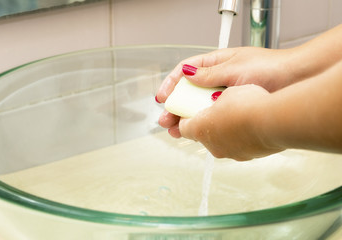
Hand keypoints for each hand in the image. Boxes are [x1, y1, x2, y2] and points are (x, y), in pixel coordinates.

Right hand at [157, 47, 293, 138]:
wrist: (296, 81)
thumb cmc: (270, 67)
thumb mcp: (235, 68)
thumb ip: (210, 74)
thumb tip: (188, 76)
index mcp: (216, 63)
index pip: (186, 72)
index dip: (171, 84)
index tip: (162, 98)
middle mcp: (219, 79)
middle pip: (190, 93)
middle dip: (175, 107)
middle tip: (166, 121)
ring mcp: (226, 94)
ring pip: (200, 107)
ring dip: (187, 118)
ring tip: (176, 130)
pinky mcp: (236, 108)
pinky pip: (215, 116)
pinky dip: (204, 123)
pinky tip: (198, 130)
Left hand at [178, 84, 283, 160]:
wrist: (275, 122)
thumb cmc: (248, 105)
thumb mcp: (226, 91)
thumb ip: (214, 96)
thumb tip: (214, 98)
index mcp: (200, 129)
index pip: (183, 128)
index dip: (184, 119)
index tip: (189, 111)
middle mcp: (211, 146)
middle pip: (202, 135)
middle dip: (206, 124)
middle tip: (215, 110)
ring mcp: (230, 153)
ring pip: (220, 141)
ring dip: (223, 131)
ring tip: (236, 115)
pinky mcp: (246, 157)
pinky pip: (238, 145)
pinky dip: (240, 137)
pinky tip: (250, 124)